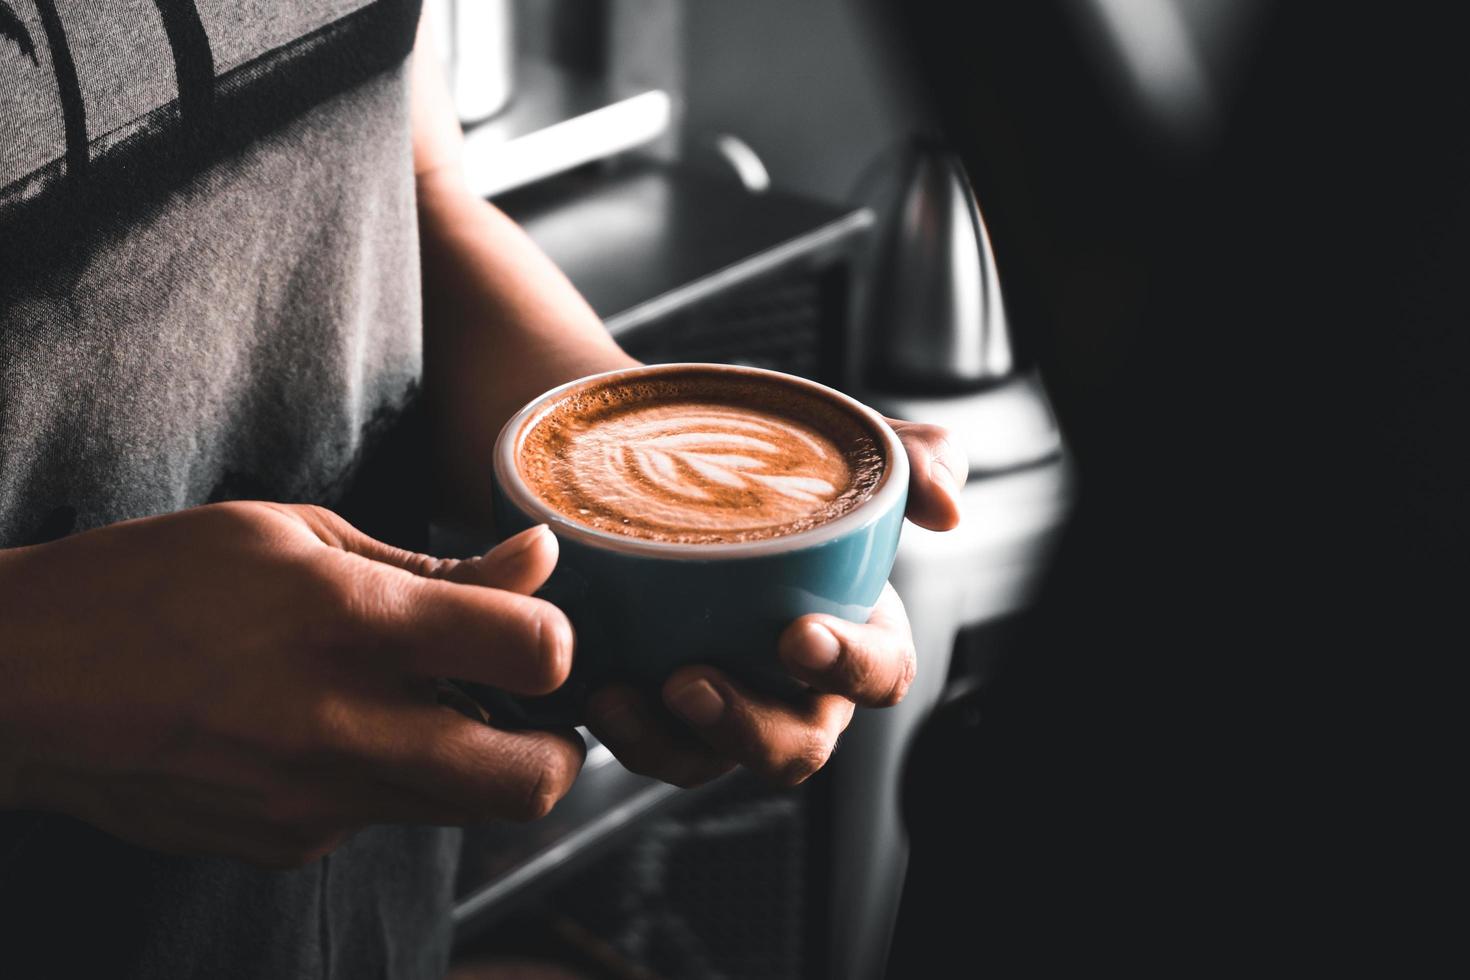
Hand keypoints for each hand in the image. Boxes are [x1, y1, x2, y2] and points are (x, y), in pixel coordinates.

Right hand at [0, 504, 582, 866]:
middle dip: (560, 751)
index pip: (531, 652)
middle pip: (531, 781)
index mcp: (346, 620)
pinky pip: (384, 816)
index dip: (560, 642)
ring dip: (478, 766)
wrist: (22, 685)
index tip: (537, 631)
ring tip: (421, 704)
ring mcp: (313, 804)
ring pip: (463, 809)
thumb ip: (431, 565)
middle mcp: (339, 725)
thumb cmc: (156, 583)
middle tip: (535, 711)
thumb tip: (536, 567)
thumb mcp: (292, 535)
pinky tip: (328, 732)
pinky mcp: (288, 847)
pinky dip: (388, 779)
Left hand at [586, 419, 966, 786]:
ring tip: (621, 695)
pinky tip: (592, 689)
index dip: (851, 668)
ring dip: (670, 742)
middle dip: (749, 727)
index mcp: (857, 634)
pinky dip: (620, 731)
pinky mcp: (660, 711)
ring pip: (711, 762)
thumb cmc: (772, 464)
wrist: (656, 458)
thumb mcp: (844, 444)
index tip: (798, 634)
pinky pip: (648, 747)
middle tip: (692, 681)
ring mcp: (726, 706)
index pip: (882, 675)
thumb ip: (915, 459)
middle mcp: (795, 687)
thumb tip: (948, 507)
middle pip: (795, 746)